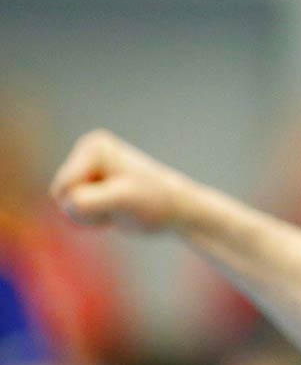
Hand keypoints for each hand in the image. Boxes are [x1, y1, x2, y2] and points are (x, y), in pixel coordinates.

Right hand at [50, 131, 197, 232]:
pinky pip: (71, 211)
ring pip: (65, 206)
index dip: (89, 200)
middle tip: (119, 204)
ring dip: (90, 216)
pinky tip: (114, 211)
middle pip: (61, 195)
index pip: (65, 186)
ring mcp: (86, 169)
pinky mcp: (88, 185)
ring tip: (118, 207)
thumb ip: (87, 201)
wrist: (176, 210)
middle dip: (87, 209)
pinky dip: (91, 218)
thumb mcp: (121, 200)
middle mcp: (86, 152)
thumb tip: (67, 203)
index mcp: (93, 146)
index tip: (120, 194)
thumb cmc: (154, 201)